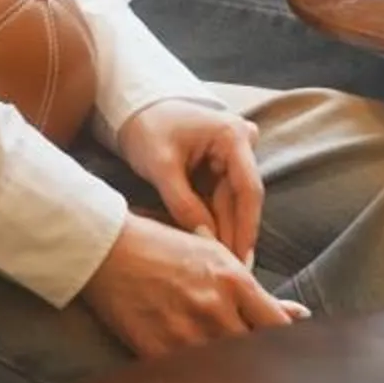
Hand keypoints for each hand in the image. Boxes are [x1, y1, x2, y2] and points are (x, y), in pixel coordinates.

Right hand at [79, 214, 302, 357]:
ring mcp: (184, 331)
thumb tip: (298, 316)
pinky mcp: (156, 349)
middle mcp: (214, 308)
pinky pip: (188, 379)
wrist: (109, 250)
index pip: (277, 328)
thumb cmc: (166, 248)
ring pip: (225, 371)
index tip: (291, 360)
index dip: (288, 349)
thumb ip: (257, 293)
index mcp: (234, 282)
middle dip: (264, 370)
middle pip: (254, 354)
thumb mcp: (218, 258)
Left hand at [115, 98, 264, 263]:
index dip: (247, 226)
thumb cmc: (148, 130)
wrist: (135, 110)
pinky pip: (222, 199)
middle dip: (236, 235)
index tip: (242, 258)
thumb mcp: (162, 168)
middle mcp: (242, 144)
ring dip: (227, 232)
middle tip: (233, 273)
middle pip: (243, 199)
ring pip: (233, 202)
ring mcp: (234, 155)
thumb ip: (184, 204)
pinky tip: (214, 248)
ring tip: (224, 267)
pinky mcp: (222, 166)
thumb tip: (207, 241)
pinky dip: (216, 221)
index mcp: (233, 136)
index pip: (248, 189)